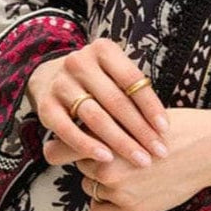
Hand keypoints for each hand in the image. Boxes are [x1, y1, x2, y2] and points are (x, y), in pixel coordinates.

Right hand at [25, 37, 169, 168]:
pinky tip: (106, 158)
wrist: (50, 76)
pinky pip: (68, 130)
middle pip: (116, 100)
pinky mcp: (45, 106)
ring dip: (120, 142)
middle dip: (140, 130)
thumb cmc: (98, 80)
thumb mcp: (115, 73)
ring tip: (140, 159)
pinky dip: (87, 145)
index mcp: (103, 50)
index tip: (166, 129)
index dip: (151, 105)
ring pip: (95, 117)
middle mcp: (79, 62)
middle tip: (159, 151)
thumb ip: (134, 92)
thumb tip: (163, 126)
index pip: (132, 80)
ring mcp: (60, 83)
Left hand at [49, 107, 210, 210]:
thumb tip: (76, 135)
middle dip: (93, 162)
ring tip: (128, 173)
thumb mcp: (133, 116)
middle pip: (79, 167)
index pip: (60, 150)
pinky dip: (106, 204)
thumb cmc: (173, 128)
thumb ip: (105, 127)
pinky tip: (123, 193)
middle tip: (116, 157)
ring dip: (101, 183)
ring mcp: (117, 188)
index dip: (61, 150)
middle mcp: (104, 163)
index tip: (63, 150)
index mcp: (102, 136)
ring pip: (89, 187)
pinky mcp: (131, 209)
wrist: (208, 149)